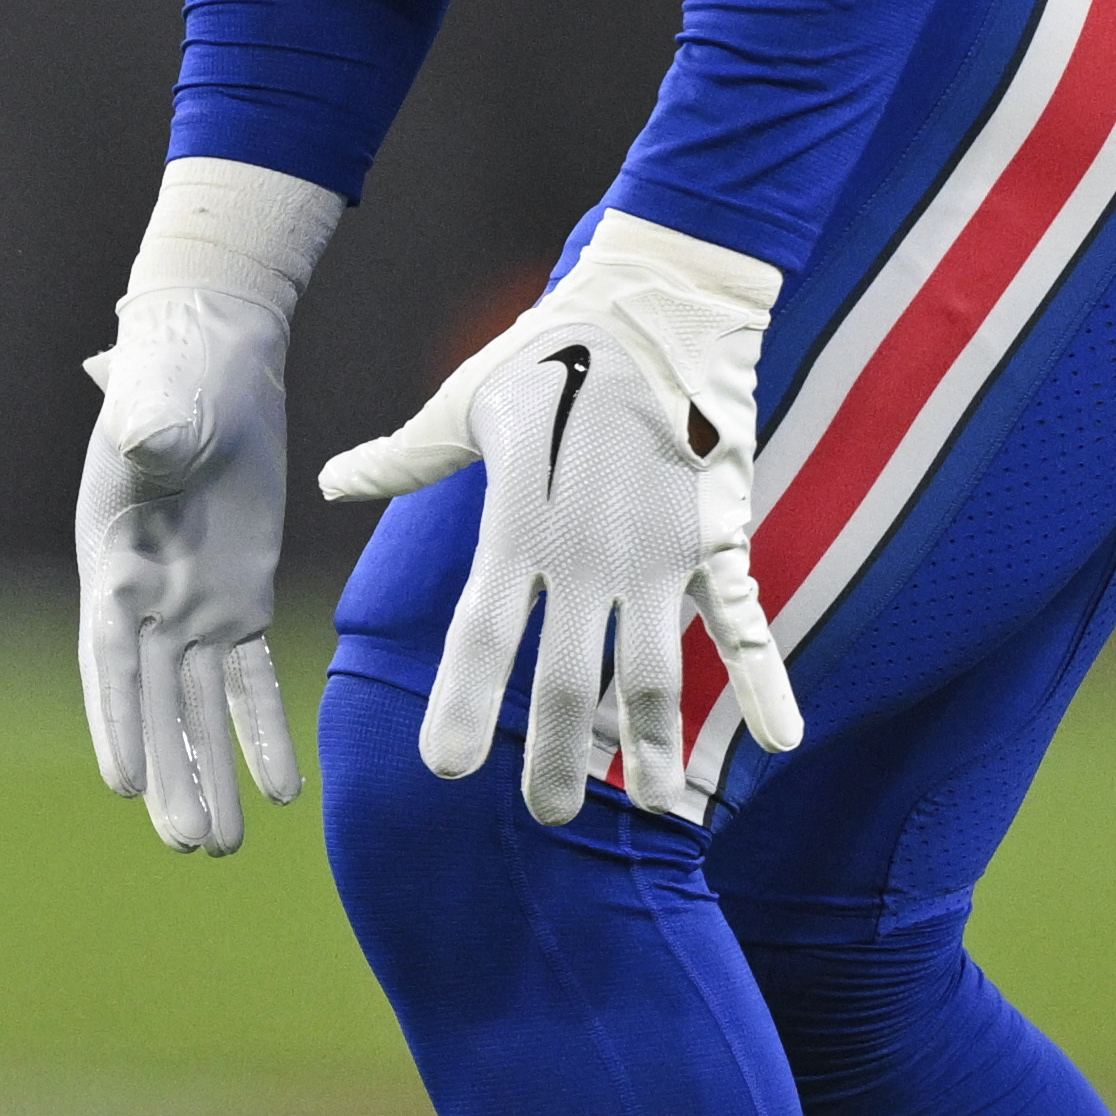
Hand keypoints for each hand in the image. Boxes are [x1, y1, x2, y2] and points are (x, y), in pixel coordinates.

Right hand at [76, 289, 304, 853]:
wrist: (218, 356)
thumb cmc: (178, 370)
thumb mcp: (161, 396)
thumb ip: (151, 426)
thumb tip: (144, 441)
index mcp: (112, 559)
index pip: (112, 655)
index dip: (118, 719)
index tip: (123, 784)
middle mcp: (144, 595)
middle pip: (155, 703)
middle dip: (170, 774)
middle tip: (188, 846)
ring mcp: (190, 603)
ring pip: (199, 708)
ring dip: (210, 774)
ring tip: (223, 847)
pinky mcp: (239, 598)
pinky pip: (250, 680)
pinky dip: (262, 732)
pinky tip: (282, 792)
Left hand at [317, 214, 805, 826]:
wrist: (661, 298)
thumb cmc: (552, 347)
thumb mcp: (462, 401)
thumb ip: (403, 459)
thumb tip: (333, 480)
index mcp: (517, 524)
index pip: (481, 636)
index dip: (465, 706)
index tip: (446, 769)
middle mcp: (586, 551)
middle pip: (569, 681)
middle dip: (560, 758)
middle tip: (550, 817)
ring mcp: (658, 549)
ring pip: (656, 672)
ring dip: (652, 746)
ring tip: (656, 809)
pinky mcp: (716, 534)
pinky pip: (745, 622)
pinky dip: (769, 683)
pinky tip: (783, 743)